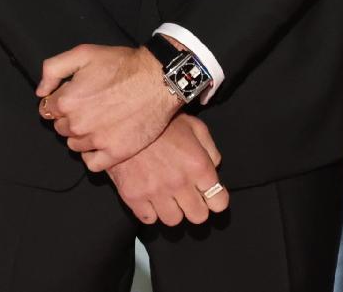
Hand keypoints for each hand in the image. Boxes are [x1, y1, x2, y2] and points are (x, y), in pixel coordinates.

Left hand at [36, 44, 180, 171]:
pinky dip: (93, 155)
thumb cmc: (122, 64)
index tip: (75, 96)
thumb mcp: (84, 53)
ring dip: (82, 135)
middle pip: (60, 128)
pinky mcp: (115, 153)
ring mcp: (96, 141)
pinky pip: (92, 163)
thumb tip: (41, 92)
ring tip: (100, 120)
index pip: (47, 109)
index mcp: (67, 101)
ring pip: (74, 145)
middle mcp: (78, 124)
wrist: (159, 79)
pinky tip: (102, 141)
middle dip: (70, 118)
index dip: (59, 101)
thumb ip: (53, 69)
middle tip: (91, 106)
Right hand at [108, 114, 229, 226]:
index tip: (208, 195)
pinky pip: (149, 219)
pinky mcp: (134, 197)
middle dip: (196, 207)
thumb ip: (210, 149)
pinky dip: (150, 211)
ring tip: (167, 195)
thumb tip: (214, 168)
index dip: (216, 199)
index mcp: (198, 165)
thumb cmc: (161, 122)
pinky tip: (150, 196)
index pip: (219, 202)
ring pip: (173, 221)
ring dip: (172, 210)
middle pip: (198, 216)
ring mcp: (155, 192)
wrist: (124, 121)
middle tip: (187, 196)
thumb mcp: (194, 126)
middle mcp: (179, 182)